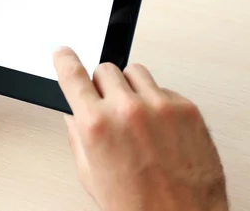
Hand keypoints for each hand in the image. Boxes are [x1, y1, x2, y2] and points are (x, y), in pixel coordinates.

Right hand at [54, 47, 227, 210]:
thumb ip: (78, 137)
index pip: (72, 75)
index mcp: (97, 126)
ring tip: (136, 116)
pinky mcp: (186, 107)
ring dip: (130, 88)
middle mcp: (127, 110)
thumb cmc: (138, 206)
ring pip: (134, 71)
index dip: (64, 60)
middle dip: (102, 86)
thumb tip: (74, 114)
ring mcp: (159, 106)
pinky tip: (159, 127)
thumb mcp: (91, 176)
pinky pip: (163, 88)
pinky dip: (157, 101)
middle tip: (108, 106)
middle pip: (105, 69)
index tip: (63, 53)